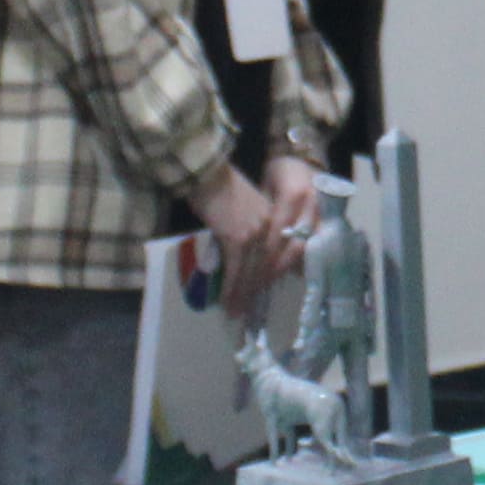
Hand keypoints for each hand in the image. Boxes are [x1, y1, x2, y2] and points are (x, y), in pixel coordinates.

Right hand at [190, 159, 304, 320]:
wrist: (206, 172)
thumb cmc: (218, 187)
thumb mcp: (244, 208)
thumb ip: (251, 228)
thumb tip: (244, 254)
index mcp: (274, 217)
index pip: (278, 253)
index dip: (270, 276)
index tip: (262, 292)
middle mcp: (271, 226)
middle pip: (267, 266)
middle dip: (255, 290)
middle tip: (246, 310)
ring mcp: (256, 232)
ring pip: (252, 271)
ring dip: (242, 294)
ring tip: (234, 311)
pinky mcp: (238, 238)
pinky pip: (236, 269)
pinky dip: (231, 287)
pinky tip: (226, 300)